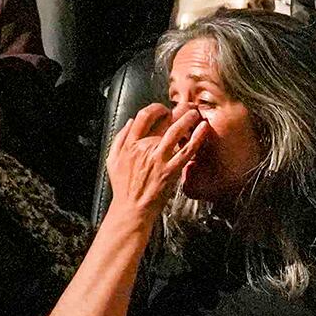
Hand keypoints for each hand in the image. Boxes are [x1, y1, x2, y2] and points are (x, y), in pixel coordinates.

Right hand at [103, 101, 208, 223]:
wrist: (131, 209)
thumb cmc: (123, 187)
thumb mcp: (112, 160)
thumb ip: (120, 138)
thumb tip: (131, 122)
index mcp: (130, 144)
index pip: (145, 116)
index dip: (157, 108)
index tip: (164, 109)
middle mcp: (144, 148)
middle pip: (164, 121)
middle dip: (177, 110)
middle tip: (187, 107)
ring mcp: (158, 159)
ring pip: (175, 131)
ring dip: (188, 118)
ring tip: (196, 113)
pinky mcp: (170, 171)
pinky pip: (186, 151)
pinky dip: (196, 138)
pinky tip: (203, 129)